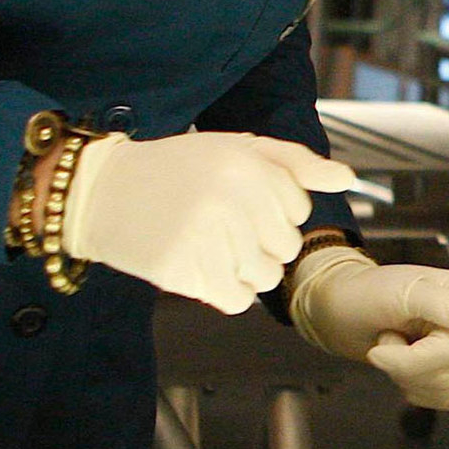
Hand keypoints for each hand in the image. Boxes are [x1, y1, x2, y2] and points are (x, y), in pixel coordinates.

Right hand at [60, 131, 354, 313]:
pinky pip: (237, 301)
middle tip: (221, 224)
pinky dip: (225, 292)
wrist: (101, 191)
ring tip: (211, 245)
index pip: (300, 212)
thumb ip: (296, 162)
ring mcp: (204, 236)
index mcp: (248, 164)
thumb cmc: (176, 169)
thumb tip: (346, 178)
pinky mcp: (180, 270)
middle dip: (261, 242)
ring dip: (244, 270)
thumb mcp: (237, 147)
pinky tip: (202, 267)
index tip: (238, 199)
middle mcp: (230, 198)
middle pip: (285, 248)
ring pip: (265, 279)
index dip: (273, 211)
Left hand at [291, 247, 448, 409]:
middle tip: (387, 336)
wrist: (337, 311)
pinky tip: (400, 362)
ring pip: (444, 389)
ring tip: (393, 344)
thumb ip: (442, 304)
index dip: (411, 358)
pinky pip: (439, 397)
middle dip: (404, 365)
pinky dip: (412, 386)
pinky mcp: (443, 368)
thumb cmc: (361, 294)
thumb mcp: (399, 292)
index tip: (384, 339)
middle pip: (447, 373)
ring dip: (405, 374)